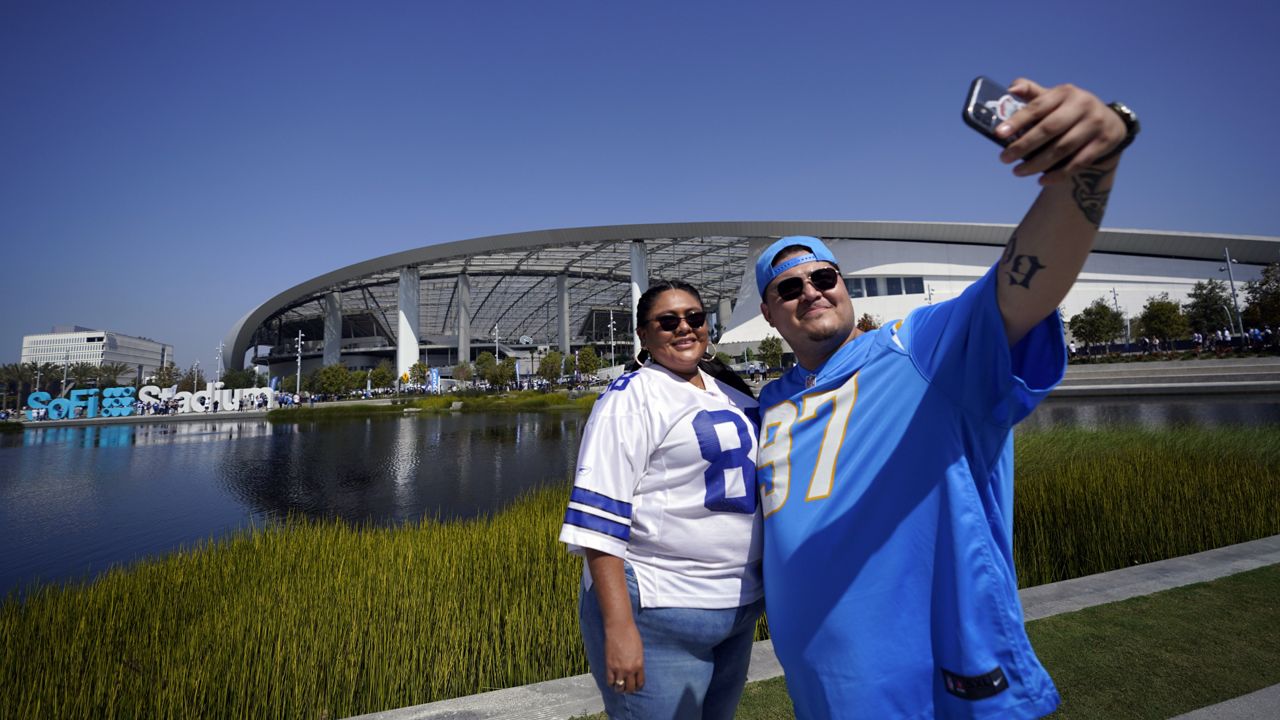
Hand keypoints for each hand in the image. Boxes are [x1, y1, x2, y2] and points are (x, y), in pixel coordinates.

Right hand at [604, 620, 644, 693]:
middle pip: (630, 688)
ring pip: (619, 687)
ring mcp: (619, 669)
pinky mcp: (609, 666)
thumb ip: (638, 662)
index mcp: (640, 665)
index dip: (637, 687)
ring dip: (619, 689)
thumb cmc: (631, 635)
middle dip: (629, 690)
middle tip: (627, 688)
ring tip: (619, 687)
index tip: (635, 686)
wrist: (619, 628)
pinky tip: (612, 681)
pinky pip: (610, 681)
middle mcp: (630, 669)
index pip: (640, 683)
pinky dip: (611, 683)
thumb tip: (636, 669)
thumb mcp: (639, 650)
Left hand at [994, 78, 1126, 184]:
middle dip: (1024, 146)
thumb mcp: (1054, 98)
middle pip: (1049, 129)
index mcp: (1064, 93)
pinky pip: (1078, 162)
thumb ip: (1032, 93)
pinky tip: (1041, 180)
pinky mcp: (1104, 142)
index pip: (1037, 107)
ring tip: (1017, 172)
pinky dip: (1059, 174)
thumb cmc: (1069, 110)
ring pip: (1062, 148)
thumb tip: (1011, 89)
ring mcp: (1094, 124)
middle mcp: (1081, 105)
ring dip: (1037, 163)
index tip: (999, 134)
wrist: (1109, 122)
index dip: (1017, 121)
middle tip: (1004, 158)